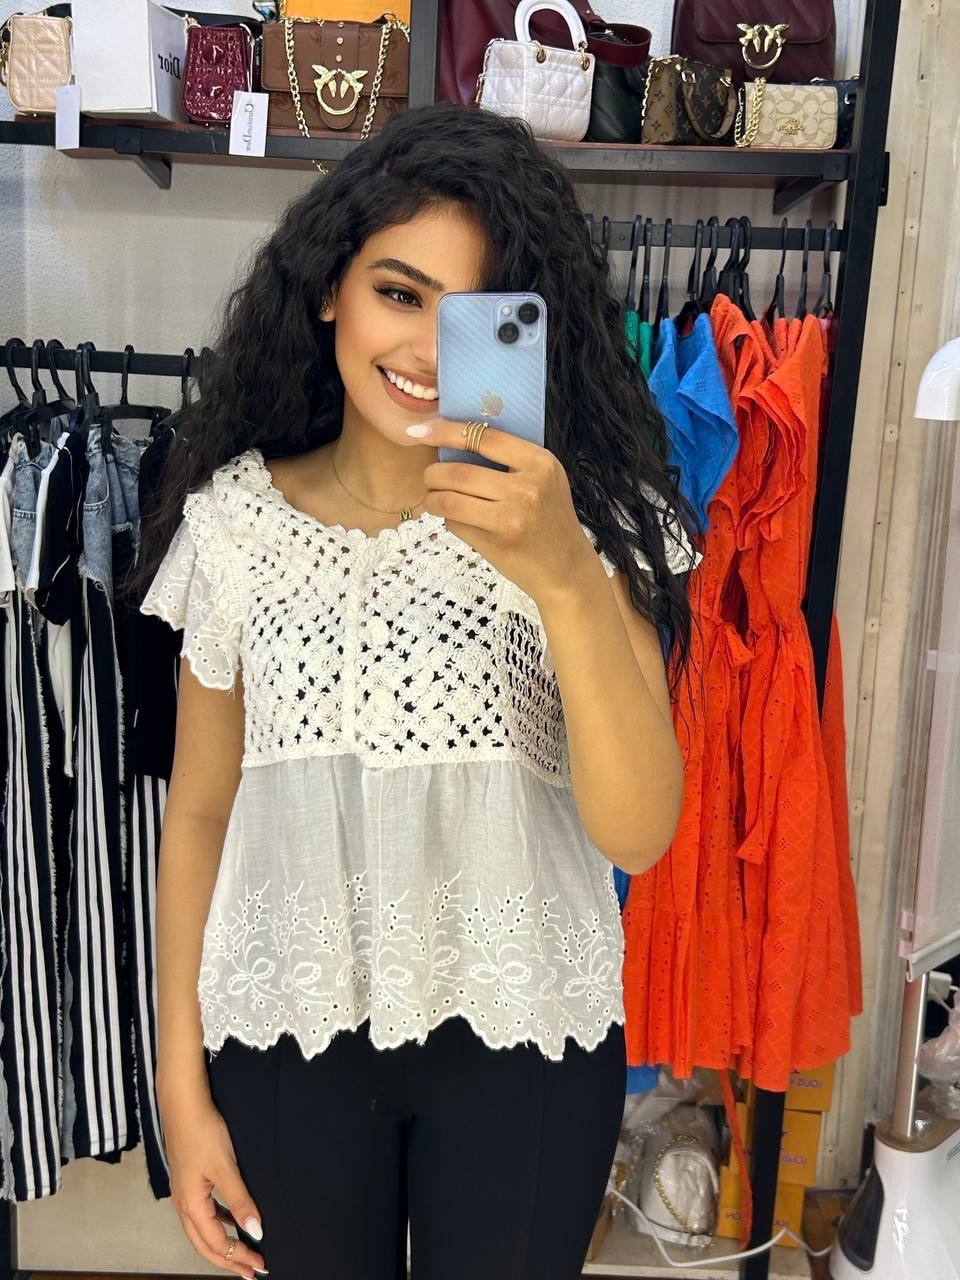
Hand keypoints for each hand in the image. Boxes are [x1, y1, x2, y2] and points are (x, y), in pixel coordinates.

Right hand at [161, 1089, 267, 1278]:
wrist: (183, 1104)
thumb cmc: (202, 1131)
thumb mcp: (226, 1167)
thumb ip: (240, 1201)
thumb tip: (255, 1231)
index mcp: (191, 1205)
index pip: (217, 1244)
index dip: (238, 1257)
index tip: (259, 1265)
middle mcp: (183, 1204)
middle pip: (205, 1245)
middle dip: (228, 1260)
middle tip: (251, 1271)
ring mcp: (183, 1193)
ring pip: (202, 1231)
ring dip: (222, 1244)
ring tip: (242, 1252)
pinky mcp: (188, 1181)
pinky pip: (203, 1213)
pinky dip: (218, 1223)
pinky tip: (230, 1219)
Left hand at [411, 417, 599, 603]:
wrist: (566, 569)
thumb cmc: (549, 521)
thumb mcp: (543, 481)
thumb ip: (509, 461)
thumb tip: (453, 442)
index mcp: (540, 462)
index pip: (482, 436)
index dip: (445, 431)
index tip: (420, 431)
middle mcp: (527, 487)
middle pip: (458, 472)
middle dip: (432, 474)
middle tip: (429, 478)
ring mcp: (512, 516)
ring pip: (449, 499)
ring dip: (432, 499)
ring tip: (434, 500)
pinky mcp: (498, 541)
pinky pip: (455, 523)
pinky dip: (448, 519)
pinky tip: (458, 520)